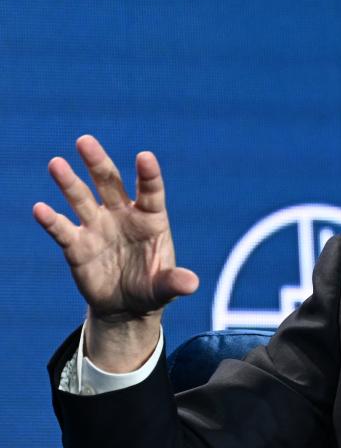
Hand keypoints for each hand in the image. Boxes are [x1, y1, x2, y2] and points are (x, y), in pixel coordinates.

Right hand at [34, 135, 197, 368]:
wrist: (126, 306)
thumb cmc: (152, 287)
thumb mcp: (165, 287)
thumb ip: (175, 282)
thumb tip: (192, 284)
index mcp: (151, 219)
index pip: (151, 191)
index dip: (148, 174)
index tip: (145, 156)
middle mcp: (122, 216)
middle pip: (110, 183)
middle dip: (98, 162)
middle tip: (85, 141)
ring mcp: (98, 228)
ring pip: (81, 199)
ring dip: (68, 182)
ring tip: (56, 163)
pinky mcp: (77, 246)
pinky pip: (62, 230)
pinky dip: (51, 220)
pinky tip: (40, 209)